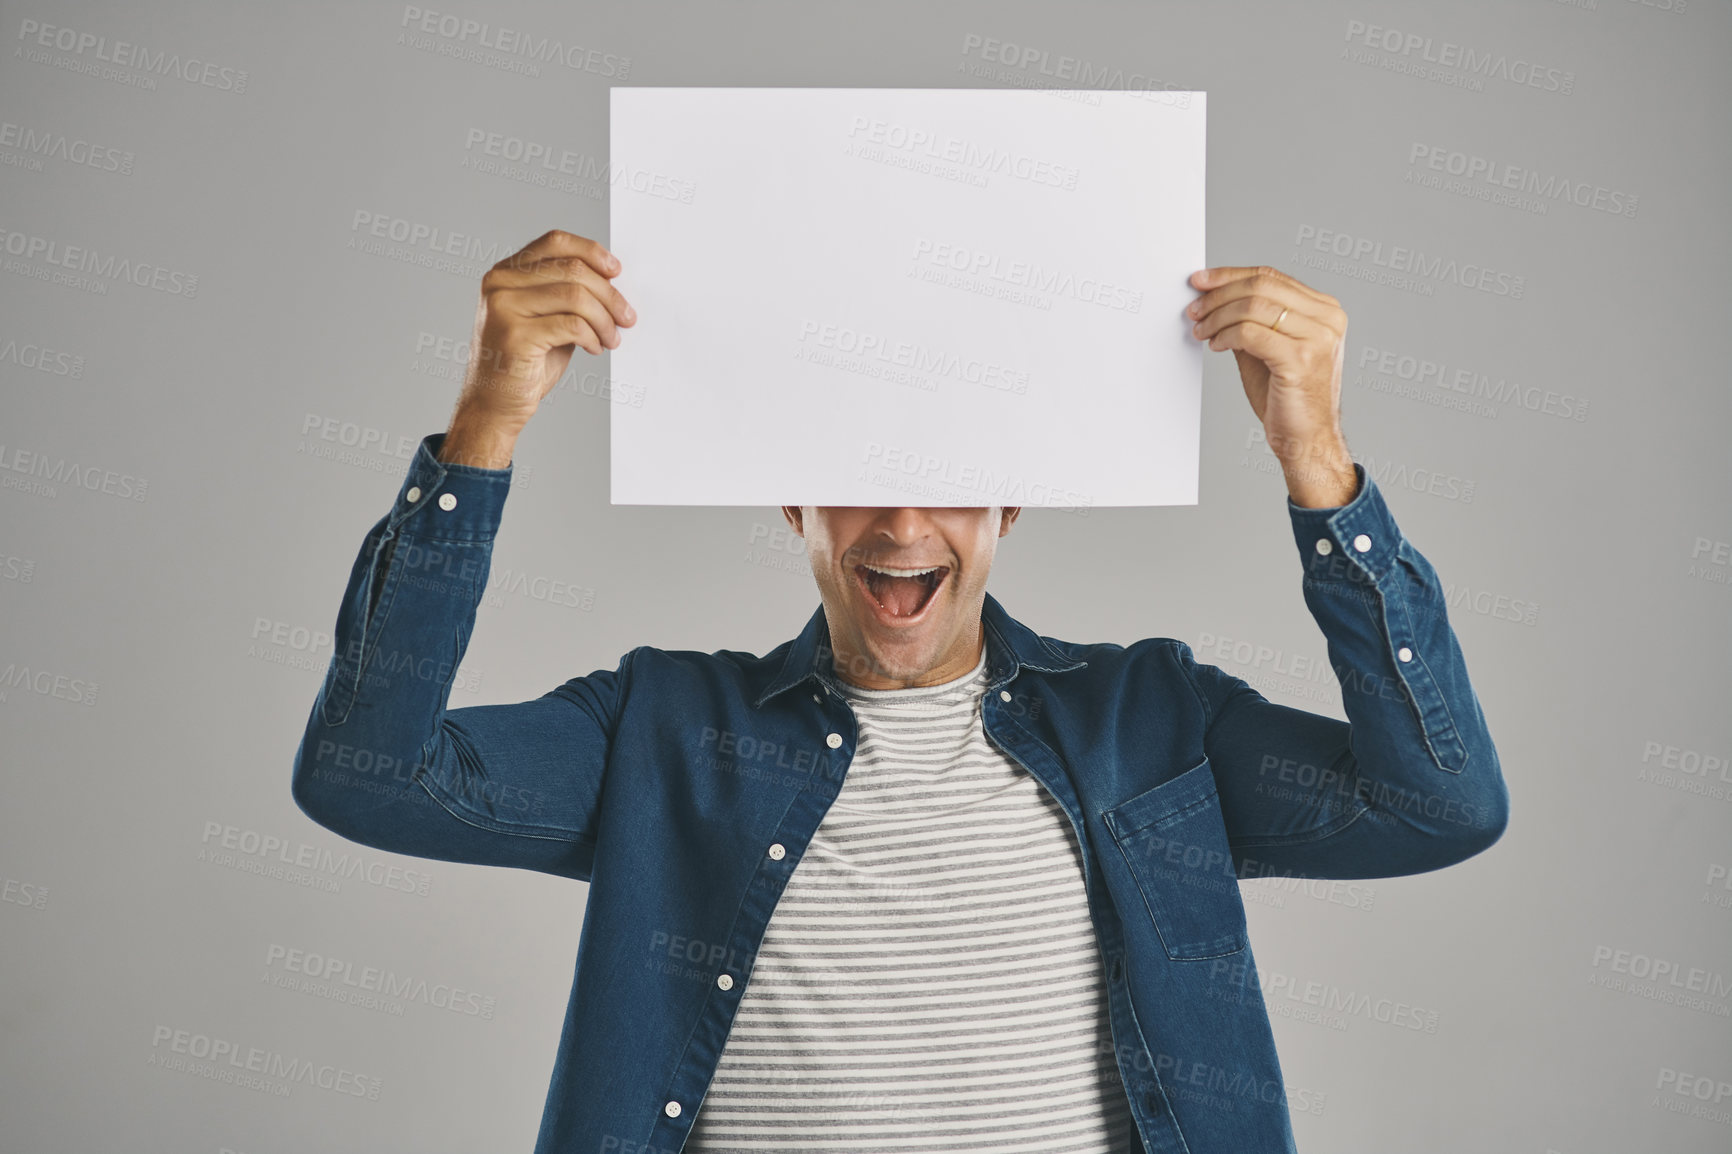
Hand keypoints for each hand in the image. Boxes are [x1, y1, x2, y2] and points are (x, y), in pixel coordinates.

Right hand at [456, 229, 636, 432]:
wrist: (494, 404)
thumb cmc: (523, 363)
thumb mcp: (546, 318)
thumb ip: (567, 294)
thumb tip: (611, 282)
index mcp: (506, 273)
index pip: (556, 242)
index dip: (592, 252)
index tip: (616, 272)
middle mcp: (500, 283)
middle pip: (572, 269)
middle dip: (609, 295)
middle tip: (626, 317)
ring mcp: (504, 308)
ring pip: (575, 296)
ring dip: (605, 319)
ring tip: (612, 338)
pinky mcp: (515, 335)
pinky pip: (572, 325)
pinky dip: (593, 336)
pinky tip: (594, 347)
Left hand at [1187, 265, 1355, 506]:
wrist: (1307, 438)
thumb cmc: (1288, 396)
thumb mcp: (1267, 347)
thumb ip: (1250, 320)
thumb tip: (1214, 298)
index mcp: (1324, 310)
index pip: (1271, 277)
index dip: (1230, 275)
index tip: (1200, 281)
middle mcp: (1327, 319)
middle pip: (1261, 286)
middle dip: (1219, 295)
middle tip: (1195, 309)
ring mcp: (1317, 337)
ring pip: (1253, 307)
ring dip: (1218, 317)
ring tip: (1201, 331)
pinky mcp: (1300, 358)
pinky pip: (1250, 333)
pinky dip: (1226, 335)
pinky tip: (1216, 345)